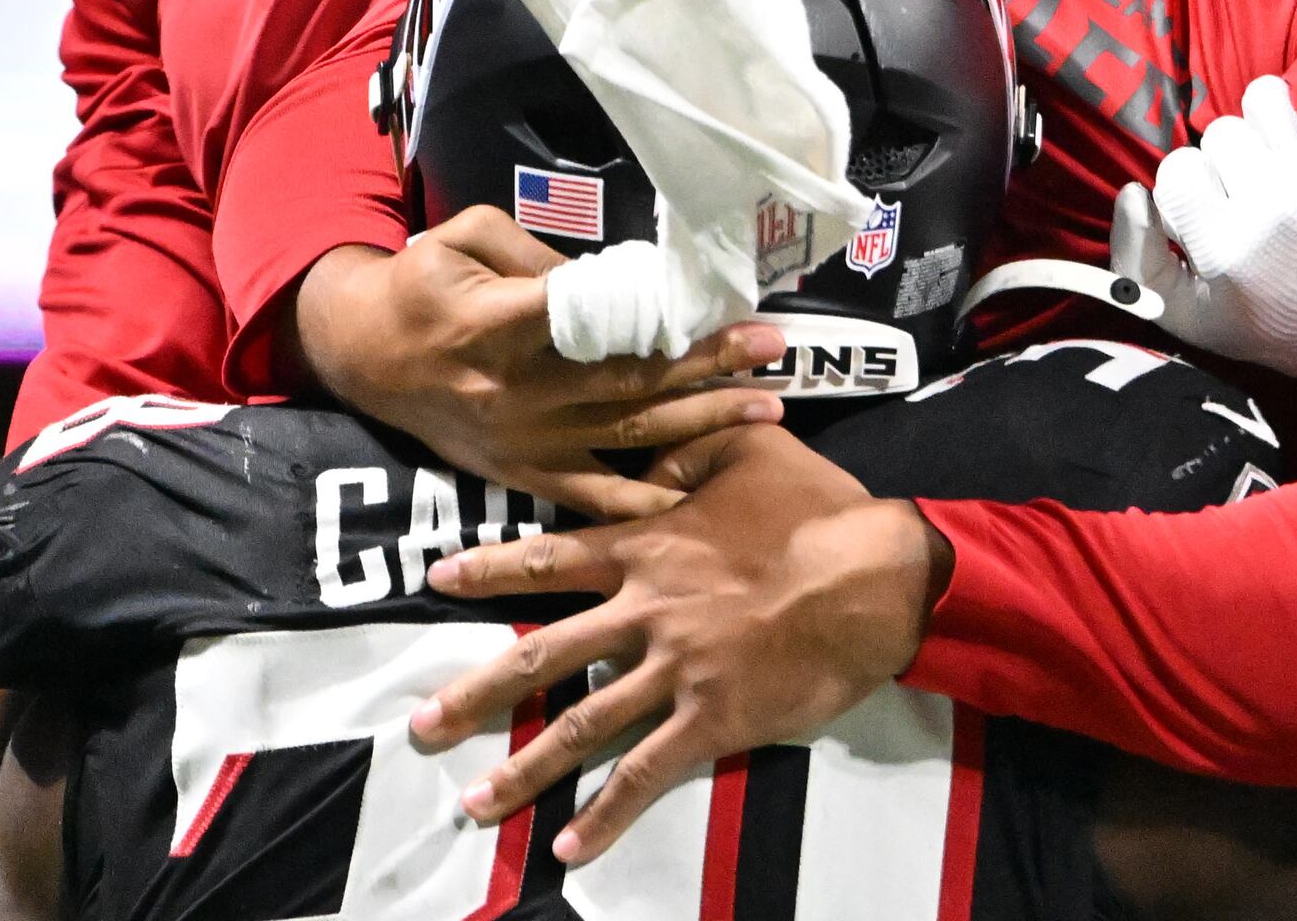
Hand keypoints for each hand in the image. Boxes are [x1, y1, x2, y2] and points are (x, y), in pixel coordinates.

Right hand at [289, 214, 785, 519]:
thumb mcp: (465, 239)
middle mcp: (516, 391)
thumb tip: (613, 278)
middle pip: (626, 381)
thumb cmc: (422, 284)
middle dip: (705, 366)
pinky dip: (648, 500)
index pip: (588, 320)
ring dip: (701, 423)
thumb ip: (538, 255)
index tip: (716, 302)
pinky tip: (702, 489)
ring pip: (626, 436)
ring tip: (765, 408)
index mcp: (497, 325)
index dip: (657, 313)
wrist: (364, 356)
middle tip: (772, 350)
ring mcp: (524, 440)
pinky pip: (595, 495)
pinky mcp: (524, 472)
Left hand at [408, 426, 944, 863]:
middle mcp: (644, 613)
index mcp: (645, 549)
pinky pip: (646, 774)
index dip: (490, 569)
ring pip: (582, 725)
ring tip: (473, 801)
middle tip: (421, 723)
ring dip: (523, 768)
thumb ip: (684, 450)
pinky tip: (570, 846)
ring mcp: (674, 672)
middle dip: (475, 692)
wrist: (875, 578)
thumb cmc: (817, 510)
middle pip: (542, 656)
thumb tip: (645, 459)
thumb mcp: (747, 450)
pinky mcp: (712, 721)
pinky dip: (606, 814)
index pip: (548, 560)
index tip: (438, 579)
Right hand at [1109, 73, 1296, 375]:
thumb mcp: (1179, 313)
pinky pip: (1292, 100)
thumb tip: (1133, 193)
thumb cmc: (1253, 321)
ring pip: (1255, 111)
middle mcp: (1274, 207)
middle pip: (1219, 136)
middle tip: (1241, 202)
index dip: (1183, 195)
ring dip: (1254, 138)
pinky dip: (1279, 115)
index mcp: (1230, 249)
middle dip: (1221, 165)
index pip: (1178, 172)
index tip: (1204, 224)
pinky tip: (1285, 151)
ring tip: (1266, 176)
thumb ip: (1135, 258)